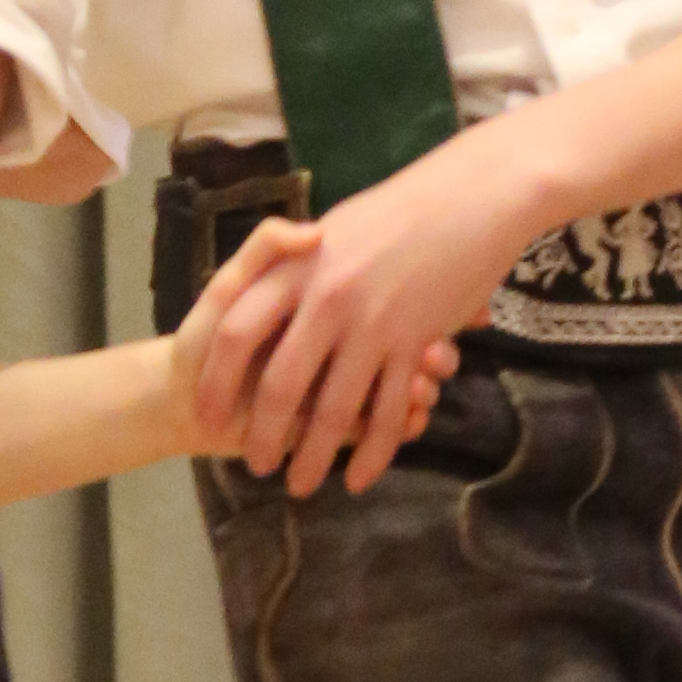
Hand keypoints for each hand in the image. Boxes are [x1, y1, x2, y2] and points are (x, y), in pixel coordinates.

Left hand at [176, 216, 459, 479]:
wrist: (476, 195)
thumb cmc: (402, 209)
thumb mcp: (333, 225)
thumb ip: (291, 261)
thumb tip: (264, 294)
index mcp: (298, 267)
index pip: (237, 331)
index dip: (215, 379)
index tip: (204, 413)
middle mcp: (327, 299)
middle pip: (279, 383)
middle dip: (261, 433)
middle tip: (255, 466)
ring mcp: (373, 324)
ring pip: (334, 409)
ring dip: (314, 455)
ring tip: (301, 485)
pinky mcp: (416, 344)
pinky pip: (388, 410)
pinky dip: (373, 451)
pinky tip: (360, 476)